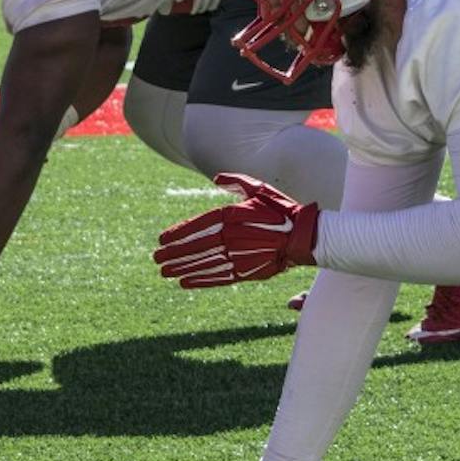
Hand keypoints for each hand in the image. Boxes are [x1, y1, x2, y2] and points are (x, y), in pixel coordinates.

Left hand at [154, 173, 318, 287]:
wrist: (303, 235)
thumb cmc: (281, 209)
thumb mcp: (259, 189)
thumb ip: (236, 182)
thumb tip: (216, 179)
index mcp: (233, 215)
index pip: (198, 225)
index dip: (178, 233)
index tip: (162, 239)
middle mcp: (232, 237)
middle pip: (196, 246)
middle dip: (174, 253)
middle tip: (156, 258)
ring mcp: (239, 256)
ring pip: (204, 263)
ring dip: (182, 268)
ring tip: (165, 271)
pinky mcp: (247, 271)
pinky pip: (218, 277)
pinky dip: (201, 280)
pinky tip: (185, 282)